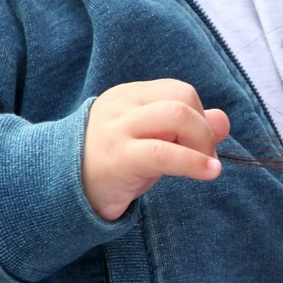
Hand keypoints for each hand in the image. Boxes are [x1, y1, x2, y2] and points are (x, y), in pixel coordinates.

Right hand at [82, 78, 229, 220]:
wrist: (58, 190)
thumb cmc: (111, 166)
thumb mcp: (151, 142)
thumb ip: (185, 129)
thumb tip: (223, 119)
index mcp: (129, 96)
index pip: (179, 91)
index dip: (201, 116)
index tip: (204, 146)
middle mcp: (123, 106)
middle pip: (183, 99)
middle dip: (205, 130)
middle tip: (207, 158)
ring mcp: (118, 129)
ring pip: (177, 117)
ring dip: (201, 143)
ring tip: (205, 167)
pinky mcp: (118, 157)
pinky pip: (165, 153)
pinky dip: (194, 162)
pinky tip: (208, 173)